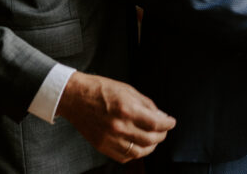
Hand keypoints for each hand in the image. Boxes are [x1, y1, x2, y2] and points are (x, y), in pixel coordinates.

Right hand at [56, 72, 176, 162]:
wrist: (75, 98)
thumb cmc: (100, 90)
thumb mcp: (127, 89)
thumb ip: (146, 104)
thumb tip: (161, 116)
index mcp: (127, 109)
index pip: (156, 123)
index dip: (168, 124)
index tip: (171, 122)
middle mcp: (119, 126)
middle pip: (150, 139)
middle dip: (162, 135)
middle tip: (164, 130)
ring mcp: (110, 139)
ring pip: (139, 151)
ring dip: (151, 146)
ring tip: (153, 139)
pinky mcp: (103, 146)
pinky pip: (125, 157)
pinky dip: (135, 153)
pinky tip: (138, 145)